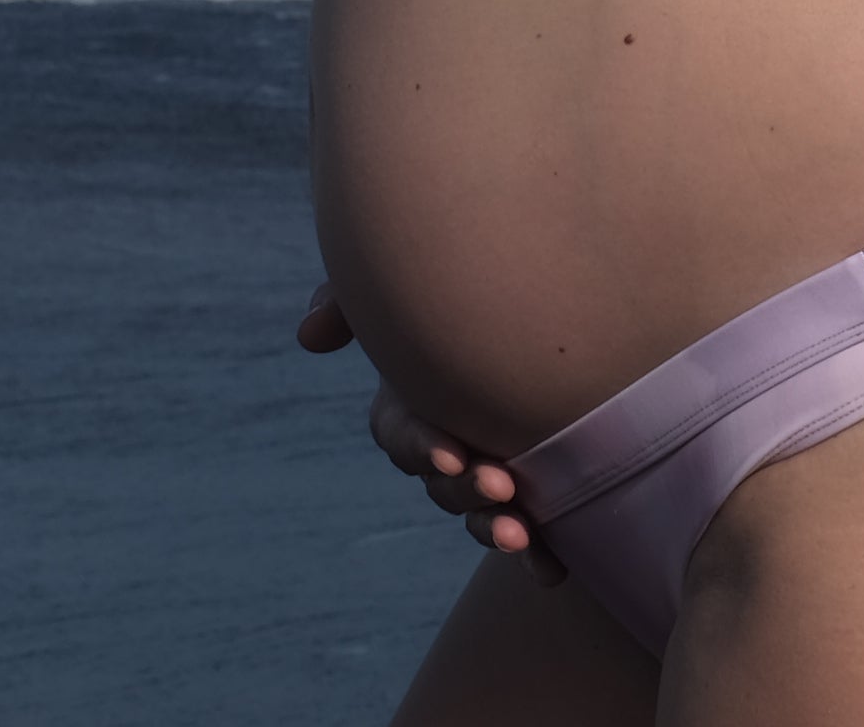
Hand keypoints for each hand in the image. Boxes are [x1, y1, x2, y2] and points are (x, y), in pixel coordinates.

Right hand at [296, 280, 561, 578]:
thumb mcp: (404, 291)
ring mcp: (490, 471)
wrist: (555, 317)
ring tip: (517, 534)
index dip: (422, 447)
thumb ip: (353, 301)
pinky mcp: (534, 494)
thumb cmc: (463, 292)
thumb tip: (308, 336)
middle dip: (466, 490)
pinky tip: (552, 571)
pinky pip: (531, 534)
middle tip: (500, 484)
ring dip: (493, 529)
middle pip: (442, 484)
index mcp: (415, 405)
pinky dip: (537, 557)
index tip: (449, 453)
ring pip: (479, 515)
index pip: (402, 434)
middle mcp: (449, 446)